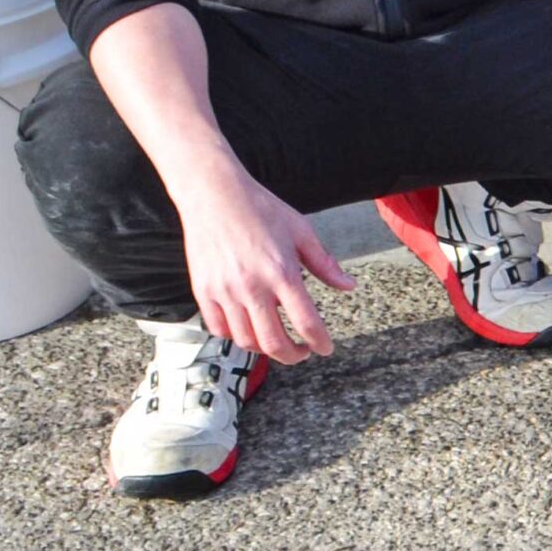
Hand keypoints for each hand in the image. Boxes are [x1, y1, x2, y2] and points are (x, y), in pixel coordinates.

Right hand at [179, 168, 353, 364]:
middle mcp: (251, 287)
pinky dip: (236, 336)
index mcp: (281, 272)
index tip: (325, 348)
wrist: (214, 195)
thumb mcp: (301, 231)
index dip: (319, 342)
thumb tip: (349, 286)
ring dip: (265, 349)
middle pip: (274, 342)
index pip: (306, 322)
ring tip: (278, 342)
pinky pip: (218, 328)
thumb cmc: (261, 209)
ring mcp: (223, 292)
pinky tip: (249, 328)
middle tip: (302, 352)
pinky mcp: (202, 292)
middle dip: (293, 355)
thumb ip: (325, 264)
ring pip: (245, 340)